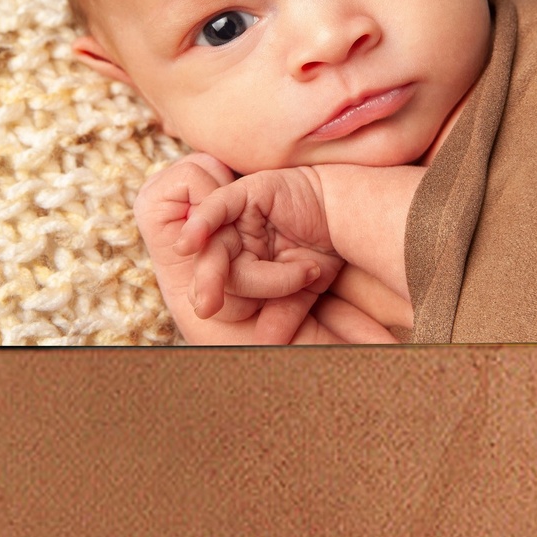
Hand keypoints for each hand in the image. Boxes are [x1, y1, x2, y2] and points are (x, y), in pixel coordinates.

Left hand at [135, 155, 361, 343]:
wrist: (350, 212)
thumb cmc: (325, 247)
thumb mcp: (305, 288)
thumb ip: (285, 311)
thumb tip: (268, 343)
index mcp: (243, 261)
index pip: (228, 286)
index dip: (227, 304)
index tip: (227, 322)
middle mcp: (236, 238)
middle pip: (214, 266)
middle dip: (210, 288)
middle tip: (206, 310)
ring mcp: (238, 215)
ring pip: (218, 247)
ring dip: (214, 271)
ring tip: (209, 299)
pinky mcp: (245, 193)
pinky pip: (216, 207)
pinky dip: (201, 223)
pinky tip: (186, 243)